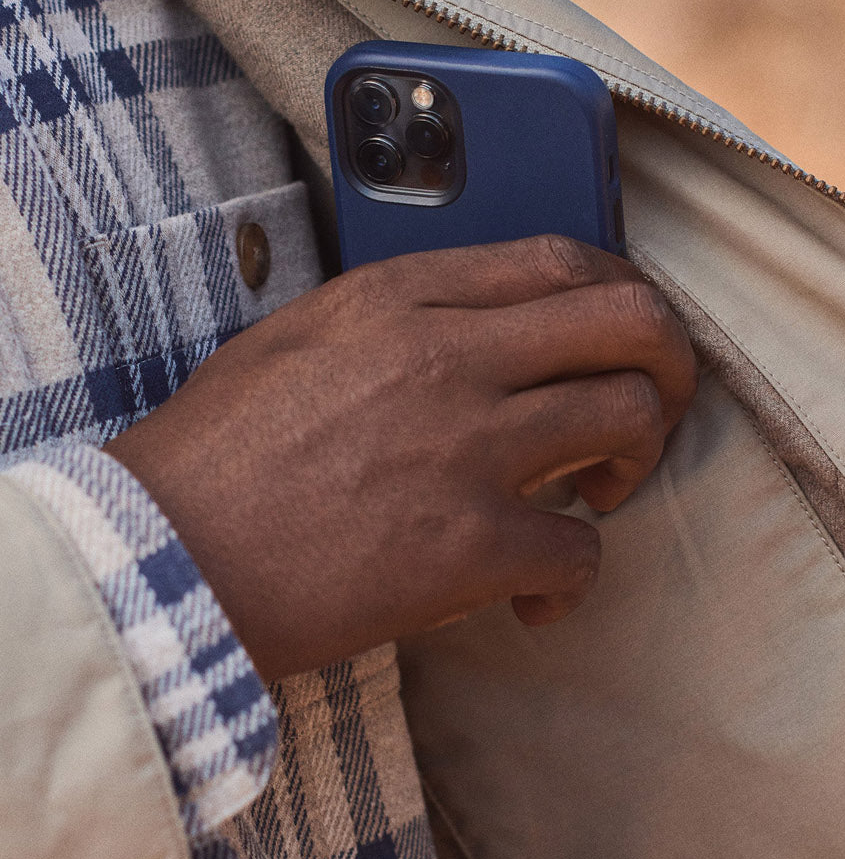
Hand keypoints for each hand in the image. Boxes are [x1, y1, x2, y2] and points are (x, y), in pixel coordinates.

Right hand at [106, 235, 697, 680]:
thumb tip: (477, 330)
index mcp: (400, 297)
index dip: (621, 293)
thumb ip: (396, 319)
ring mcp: (466, 449)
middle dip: (669, 363)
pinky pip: (583, 551)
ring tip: (596, 497)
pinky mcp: (469, 547)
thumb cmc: (215, 457)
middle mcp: (448, 356)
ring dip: (636, 463)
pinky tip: (534, 601)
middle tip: (652, 407)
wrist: (161, 562)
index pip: (562, 257)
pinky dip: (572, 582)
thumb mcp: (298, 341)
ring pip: (630, 419)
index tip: (624, 335)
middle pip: (629, 320)